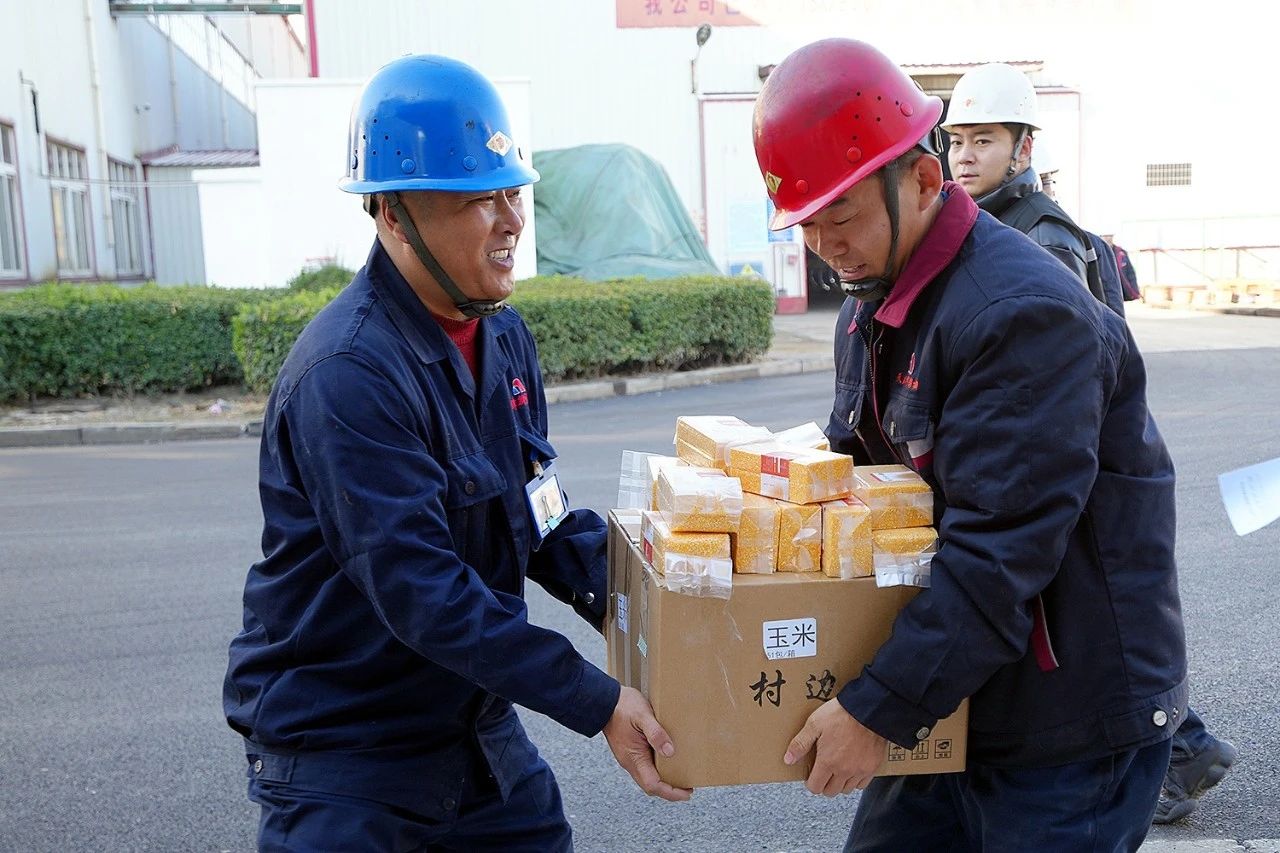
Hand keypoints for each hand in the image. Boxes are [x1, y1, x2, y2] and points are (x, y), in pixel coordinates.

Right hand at [601, 686, 692, 801]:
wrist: (603, 701)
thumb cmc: (623, 706)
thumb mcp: (642, 716)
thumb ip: (656, 734)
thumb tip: (670, 752)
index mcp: (633, 758)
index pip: (653, 785)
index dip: (671, 792)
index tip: (687, 792)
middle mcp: (630, 762)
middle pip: (651, 786)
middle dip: (670, 790)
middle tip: (688, 787)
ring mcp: (629, 757)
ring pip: (648, 778)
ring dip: (664, 781)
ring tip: (681, 775)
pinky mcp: (630, 751)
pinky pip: (645, 767)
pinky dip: (659, 770)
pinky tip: (668, 761)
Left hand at [784, 698, 886, 795]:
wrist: (868, 709)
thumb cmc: (841, 714)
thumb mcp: (814, 724)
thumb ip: (800, 744)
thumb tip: (788, 760)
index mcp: (827, 762)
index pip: (815, 787)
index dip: (810, 782)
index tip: (811, 774)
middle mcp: (844, 770)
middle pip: (831, 792)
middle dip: (824, 784)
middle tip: (823, 771)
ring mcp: (860, 770)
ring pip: (847, 790)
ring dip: (840, 783)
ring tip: (837, 769)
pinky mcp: (872, 767)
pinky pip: (862, 784)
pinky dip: (855, 780)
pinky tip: (852, 768)